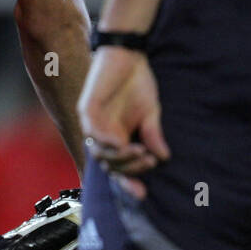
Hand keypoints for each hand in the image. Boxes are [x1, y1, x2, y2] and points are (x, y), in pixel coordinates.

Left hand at [78, 47, 169, 199]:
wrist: (128, 55)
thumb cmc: (138, 83)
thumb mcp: (151, 115)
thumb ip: (153, 136)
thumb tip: (163, 158)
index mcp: (117, 139)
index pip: (120, 169)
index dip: (130, 183)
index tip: (143, 194)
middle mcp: (102, 135)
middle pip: (111, 166)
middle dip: (130, 169)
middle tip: (148, 160)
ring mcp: (93, 123)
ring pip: (101, 153)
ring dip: (121, 158)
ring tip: (141, 152)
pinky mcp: (87, 108)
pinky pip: (93, 132)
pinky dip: (107, 142)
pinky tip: (123, 143)